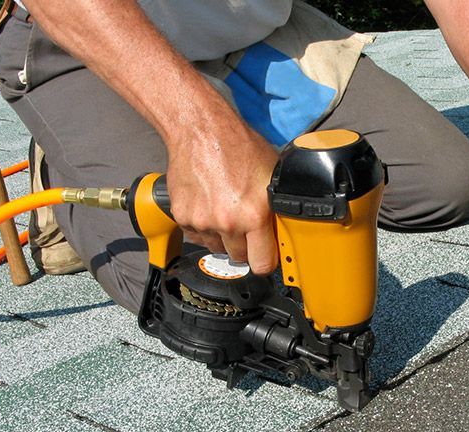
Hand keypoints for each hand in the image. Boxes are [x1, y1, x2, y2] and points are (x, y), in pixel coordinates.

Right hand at [166, 114, 278, 274]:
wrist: (200, 130)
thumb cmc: (238, 146)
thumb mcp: (272, 175)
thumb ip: (277, 207)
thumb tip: (286, 228)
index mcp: (254, 215)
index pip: (262, 264)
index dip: (266, 261)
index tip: (265, 256)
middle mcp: (227, 222)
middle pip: (239, 258)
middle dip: (244, 247)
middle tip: (245, 226)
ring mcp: (202, 221)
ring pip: (216, 247)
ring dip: (222, 236)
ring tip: (225, 209)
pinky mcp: (183, 217)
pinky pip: (197, 235)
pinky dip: (203, 226)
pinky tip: (208, 204)